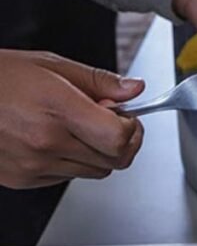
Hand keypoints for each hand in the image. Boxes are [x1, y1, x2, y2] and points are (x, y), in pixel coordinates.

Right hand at [0, 51, 144, 188]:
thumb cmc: (0, 77)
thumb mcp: (53, 65)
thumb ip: (100, 81)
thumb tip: (135, 89)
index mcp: (58, 111)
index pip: (119, 138)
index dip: (133, 128)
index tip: (128, 116)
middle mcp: (46, 143)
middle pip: (114, 160)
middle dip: (120, 140)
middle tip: (108, 119)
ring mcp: (33, 166)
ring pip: (94, 171)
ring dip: (96, 152)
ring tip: (75, 126)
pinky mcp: (22, 180)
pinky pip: (66, 177)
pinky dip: (71, 161)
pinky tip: (54, 138)